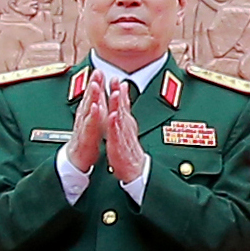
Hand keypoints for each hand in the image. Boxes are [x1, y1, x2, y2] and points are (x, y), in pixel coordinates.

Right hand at [63, 75, 106, 181]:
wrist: (75, 163)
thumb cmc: (84, 142)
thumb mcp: (91, 124)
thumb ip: (94, 110)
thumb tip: (97, 97)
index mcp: (87, 115)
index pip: (91, 96)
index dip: (94, 83)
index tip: (99, 69)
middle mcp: (83, 119)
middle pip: (88, 99)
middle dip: (92, 84)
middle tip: (97, 70)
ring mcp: (82, 128)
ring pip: (87, 110)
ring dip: (91, 97)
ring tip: (96, 84)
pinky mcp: (84, 139)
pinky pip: (88, 127)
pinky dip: (93, 117)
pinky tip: (97, 108)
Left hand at [99, 75, 148, 192]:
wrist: (136, 172)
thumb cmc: (130, 152)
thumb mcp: (127, 131)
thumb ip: (125, 116)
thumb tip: (123, 103)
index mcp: (127, 123)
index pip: (123, 104)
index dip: (119, 91)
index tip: (116, 77)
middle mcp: (126, 127)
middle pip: (122, 107)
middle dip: (118, 92)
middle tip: (116, 79)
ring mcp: (124, 136)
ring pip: (120, 118)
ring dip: (118, 104)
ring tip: (115, 92)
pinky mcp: (120, 146)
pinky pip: (117, 134)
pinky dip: (115, 124)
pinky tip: (113, 116)